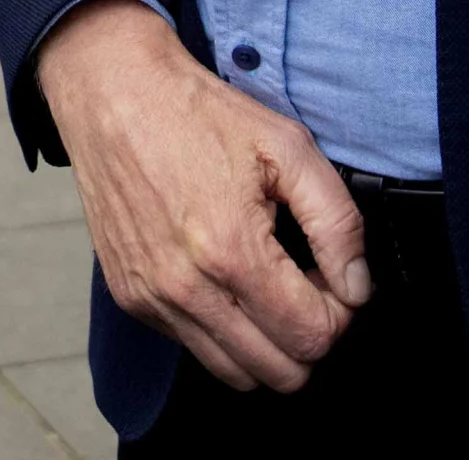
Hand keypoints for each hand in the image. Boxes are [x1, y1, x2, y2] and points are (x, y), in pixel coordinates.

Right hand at [37, 0, 362, 391]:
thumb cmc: (199, 114)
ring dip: (267, 344)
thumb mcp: (288, 147)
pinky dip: (222, 331)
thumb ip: (337, 222)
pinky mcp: (130, 297)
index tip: (331, 276)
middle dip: (308, 337)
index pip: (312, 336)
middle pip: (280, 374)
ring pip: (236, 375)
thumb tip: (355, 287)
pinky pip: (194, 347)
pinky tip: (225, 279)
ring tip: (268, 287)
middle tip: (304, 285)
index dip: (339, 312)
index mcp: (231, 251)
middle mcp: (187, 289)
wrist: (113, 93)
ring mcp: (153, 299)